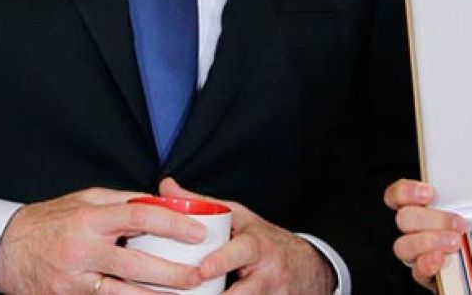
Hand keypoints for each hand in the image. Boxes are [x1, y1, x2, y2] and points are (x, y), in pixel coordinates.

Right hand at [0, 186, 209, 293]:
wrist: (2, 248)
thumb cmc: (49, 221)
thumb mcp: (84, 200)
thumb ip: (122, 202)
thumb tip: (161, 203)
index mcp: (91, 218)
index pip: (140, 216)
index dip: (173, 225)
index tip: (198, 233)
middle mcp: (83, 249)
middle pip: (136, 264)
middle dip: (172, 274)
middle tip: (199, 276)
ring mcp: (74, 279)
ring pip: (122, 294)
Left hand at [160, 178, 335, 294]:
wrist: (306, 267)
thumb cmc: (262, 239)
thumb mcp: (238, 218)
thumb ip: (201, 205)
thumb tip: (165, 188)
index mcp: (257, 245)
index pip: (242, 252)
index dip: (221, 262)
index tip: (202, 269)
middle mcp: (266, 272)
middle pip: (244, 291)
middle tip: (195, 292)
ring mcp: (270, 294)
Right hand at [384, 179, 471, 290]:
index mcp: (436, 206)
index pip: (402, 194)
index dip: (405, 191)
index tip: (429, 192)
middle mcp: (424, 228)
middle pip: (404, 218)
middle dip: (429, 218)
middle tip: (459, 223)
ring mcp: (424, 254)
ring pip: (404, 245)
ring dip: (427, 241)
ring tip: (456, 242)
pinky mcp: (430, 277)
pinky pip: (417, 271)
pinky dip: (428, 264)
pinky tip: (443, 260)